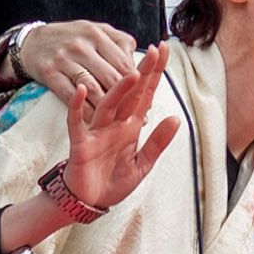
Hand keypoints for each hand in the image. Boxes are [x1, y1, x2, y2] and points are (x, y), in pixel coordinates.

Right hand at [10, 19, 143, 111]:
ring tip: (117, 121)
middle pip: (110, 76)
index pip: (123, 62)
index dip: (136, 82)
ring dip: (106, 107)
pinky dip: (83, 109)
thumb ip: (120, 44)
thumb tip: (140, 65)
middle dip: (124, 97)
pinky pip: (70, 96)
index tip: (144, 97)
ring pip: (92, 88)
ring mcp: (64, 59)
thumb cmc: (71, 38)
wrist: (32, 41)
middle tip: (134, 114)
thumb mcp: (96, 31)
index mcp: (97, 34)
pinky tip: (93, 119)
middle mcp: (82, 45)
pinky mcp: (49, 73)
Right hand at [60, 45, 182, 214]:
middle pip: (131, 94)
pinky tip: (81, 89)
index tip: (164, 52)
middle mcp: (115, 124)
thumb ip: (158, 142)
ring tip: (132, 74)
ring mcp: (97, 131)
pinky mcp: (81, 143)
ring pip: (109, 105)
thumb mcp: (143, 164)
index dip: (155, 75)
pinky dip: (77, 105)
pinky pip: (76, 121)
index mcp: (131, 127)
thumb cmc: (113, 181)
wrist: (90, 202)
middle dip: (142, 73)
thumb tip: (176, 118)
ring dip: (120, 90)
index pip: (146, 96)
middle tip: (154, 51)